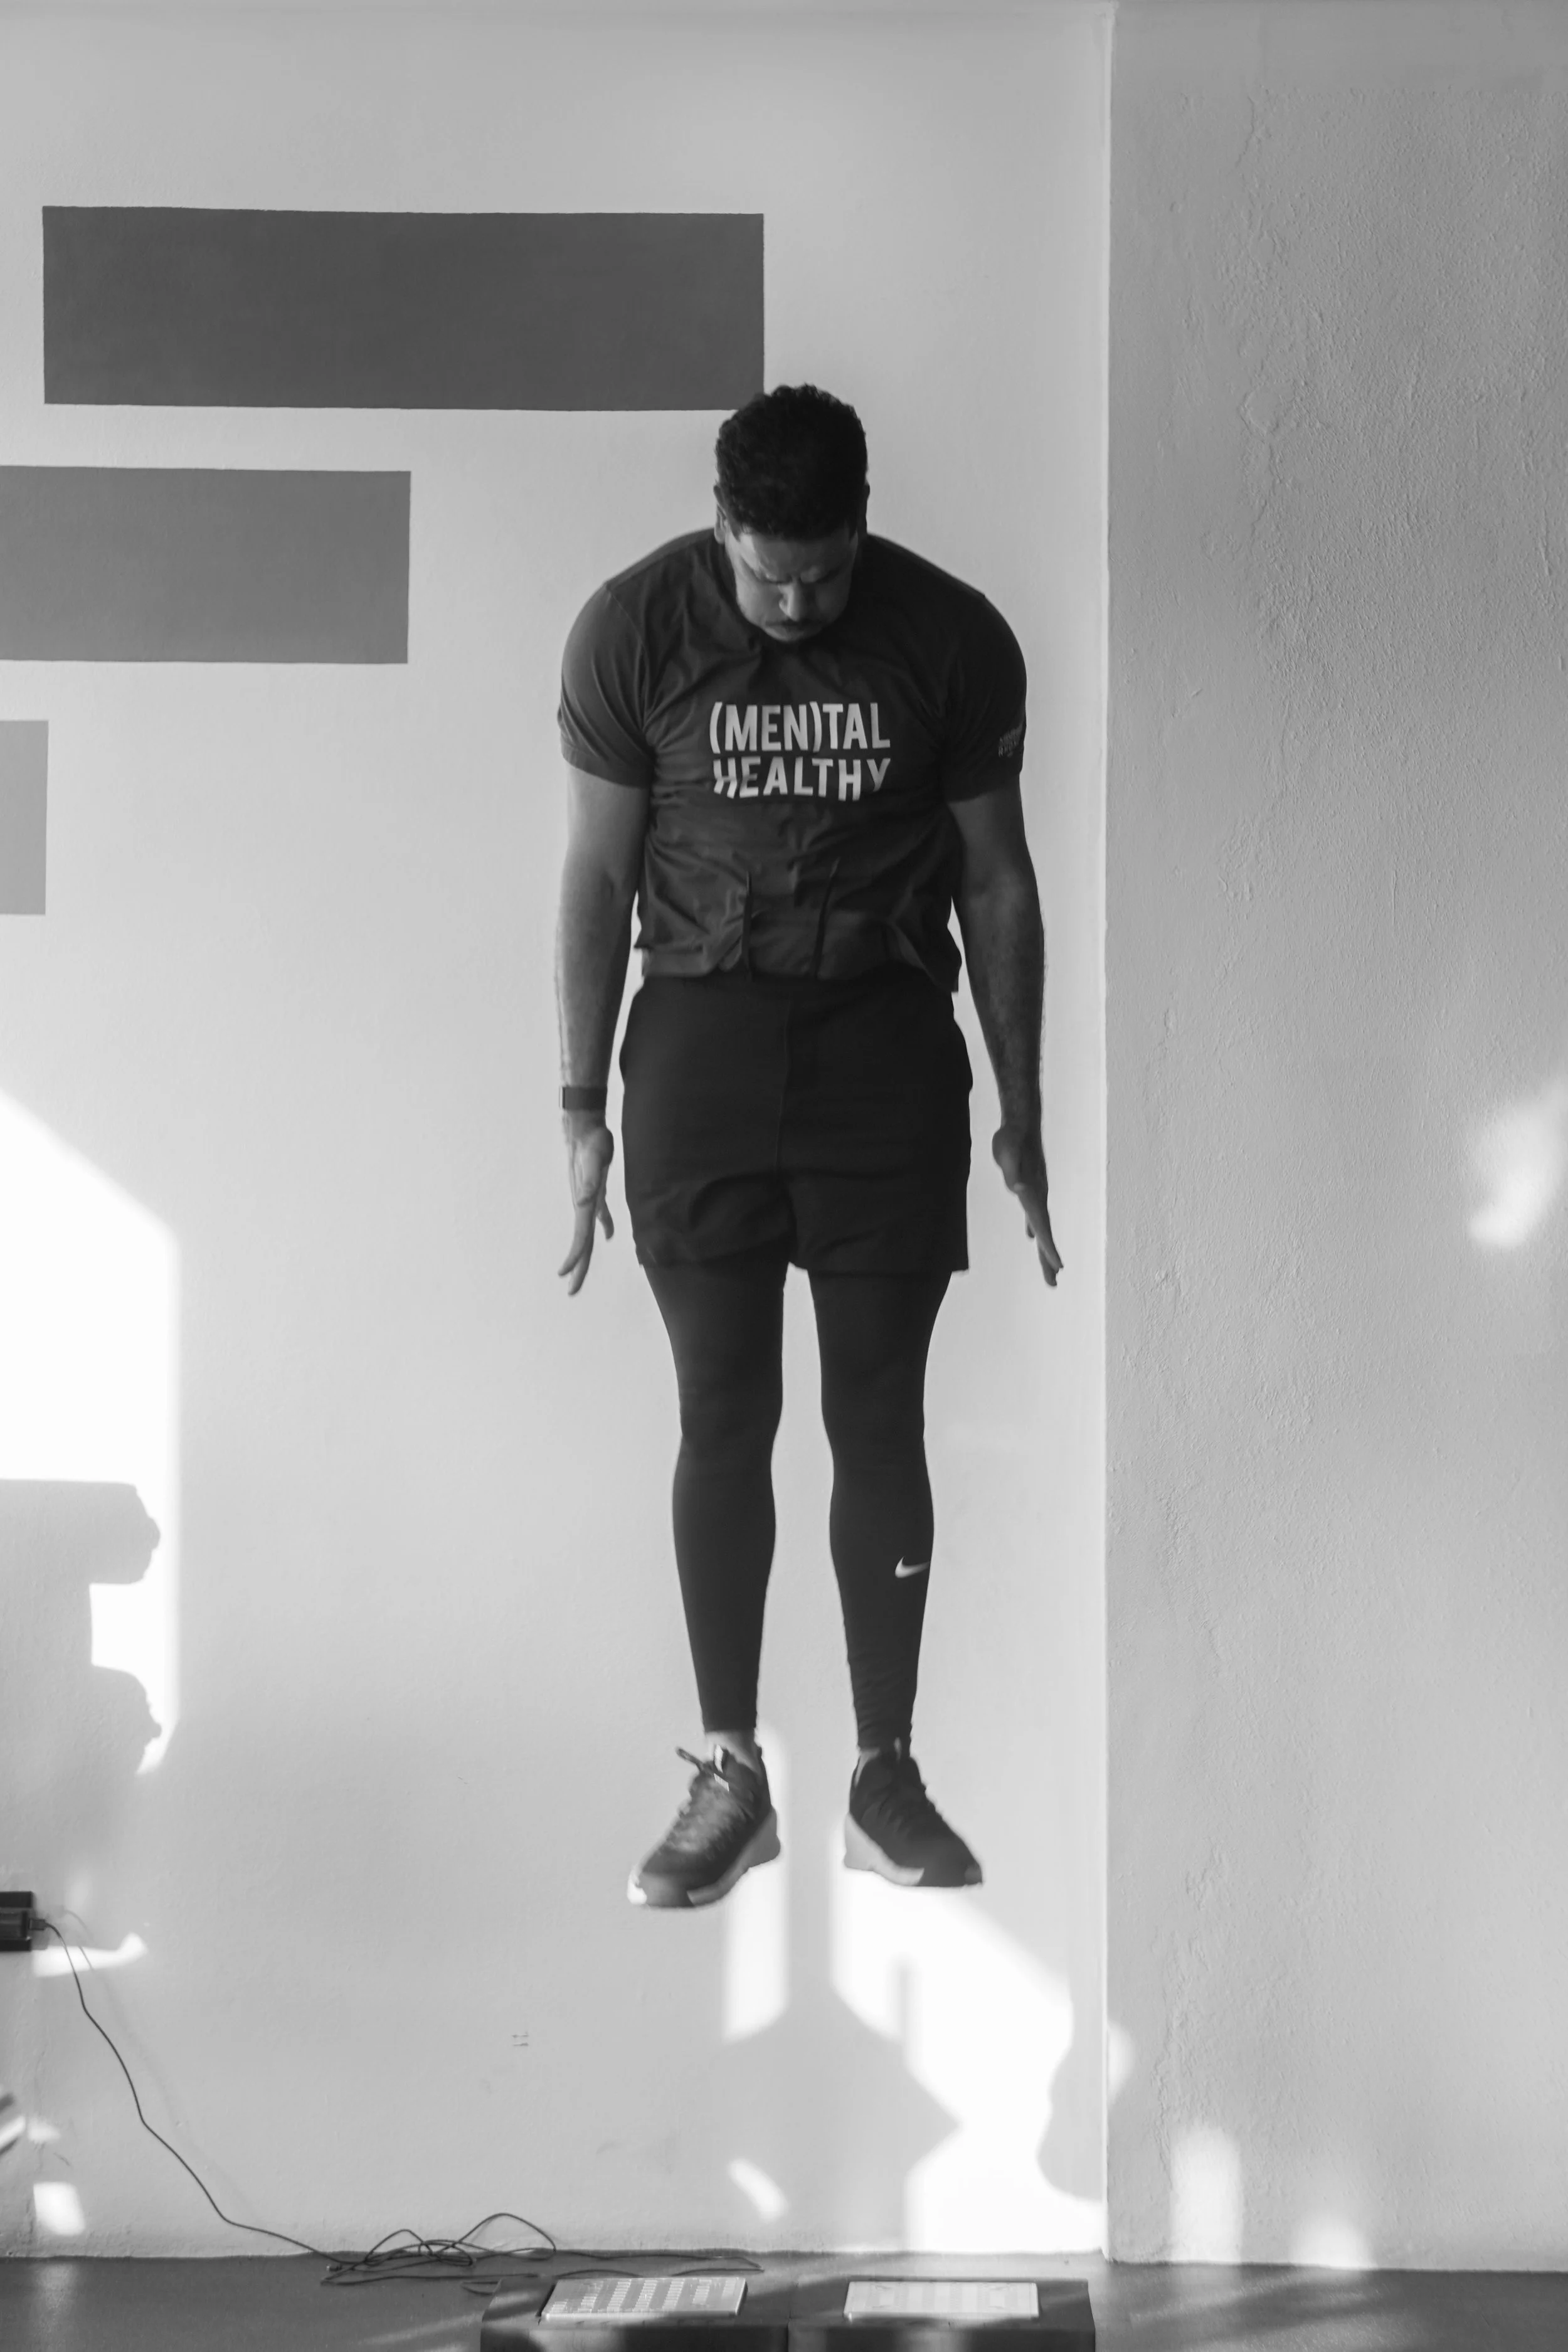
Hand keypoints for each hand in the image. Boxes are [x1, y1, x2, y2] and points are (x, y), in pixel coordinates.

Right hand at [559, 1117, 614, 1294]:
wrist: (585, 1127)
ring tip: (579, 1272)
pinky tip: (609, 1236)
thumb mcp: (596, 1161)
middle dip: (578, 1268)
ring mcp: (589, 1199)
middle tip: (571, 1292)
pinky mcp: (596, 1190)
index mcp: (584, 1203)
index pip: (581, 1238)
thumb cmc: (593, 1142)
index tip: (565, 1276)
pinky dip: (604, 1227)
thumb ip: (591, 1182)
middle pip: (582, 1243)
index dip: (575, 1258)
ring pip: (588, 1232)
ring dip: (585, 1253)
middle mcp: (584, 1205)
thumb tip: (584, 1202)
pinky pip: (599, 1215)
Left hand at [992, 1125, 1062, 1287]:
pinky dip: (1035, 1229)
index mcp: (1033, 1193)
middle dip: (1048, 1259)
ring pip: (1041, 1226)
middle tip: (1052, 1283)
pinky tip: (1031, 1237)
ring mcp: (1036, 1193)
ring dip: (1044, 1248)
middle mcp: (1038, 1196)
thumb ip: (1011, 1171)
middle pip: (1044, 1233)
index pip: (1041, 1226)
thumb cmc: (1012, 1137)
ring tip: (1050, 1268)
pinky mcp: (1030, 1187)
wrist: (1022, 1122)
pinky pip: (1034, 1215)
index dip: (1048, 1247)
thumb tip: (1017, 1188)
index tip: (1057, 1267)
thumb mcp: (1006, 1153)